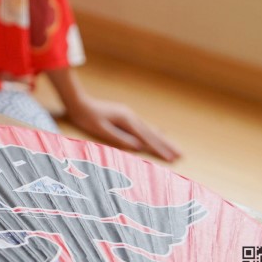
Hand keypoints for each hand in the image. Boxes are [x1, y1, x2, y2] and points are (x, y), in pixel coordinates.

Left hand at [45, 67, 181, 161]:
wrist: (79, 102)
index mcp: (127, 121)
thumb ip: (120, 138)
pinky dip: (154, 132)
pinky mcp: (126, 116)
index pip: (147, 138)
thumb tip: (139, 147)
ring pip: (150, 130)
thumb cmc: (88, 118)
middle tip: (181, 155)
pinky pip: (144, 126)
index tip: (172, 158)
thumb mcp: (101, 130)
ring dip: (163, 140)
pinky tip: (160, 132)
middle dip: (167, 145)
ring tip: (175, 148)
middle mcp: (131, 116)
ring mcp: (129, 115)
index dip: (160, 149)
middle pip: (153, 134)